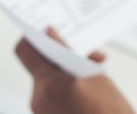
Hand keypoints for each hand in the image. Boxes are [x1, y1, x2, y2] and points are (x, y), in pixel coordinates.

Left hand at [14, 27, 135, 113]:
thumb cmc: (110, 110)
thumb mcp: (94, 74)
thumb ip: (68, 52)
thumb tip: (51, 33)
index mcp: (51, 83)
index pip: (25, 50)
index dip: (33, 37)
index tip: (47, 31)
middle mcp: (40, 98)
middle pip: (37, 65)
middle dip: (56, 55)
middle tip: (81, 53)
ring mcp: (40, 111)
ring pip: (44, 79)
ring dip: (61, 72)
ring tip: (87, 77)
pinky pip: (47, 94)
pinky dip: (61, 87)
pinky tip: (82, 90)